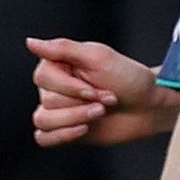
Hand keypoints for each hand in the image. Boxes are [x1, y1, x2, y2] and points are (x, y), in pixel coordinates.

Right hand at [29, 37, 164, 147]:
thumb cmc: (129, 77)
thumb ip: (63, 48)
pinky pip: (44, 137)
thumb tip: (30, 42)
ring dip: (75, 118)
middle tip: (109, 99)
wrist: (150, 105)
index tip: (98, 89)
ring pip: (43, 120)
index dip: (71, 88)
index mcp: (58, 65)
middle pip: (47, 100)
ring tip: (101, 113)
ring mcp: (59, 109)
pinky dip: (61, 135)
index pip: (43, 78)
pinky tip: (83, 130)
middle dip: (82, 103)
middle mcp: (54, 86)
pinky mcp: (66, 129)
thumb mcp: (99, 57)